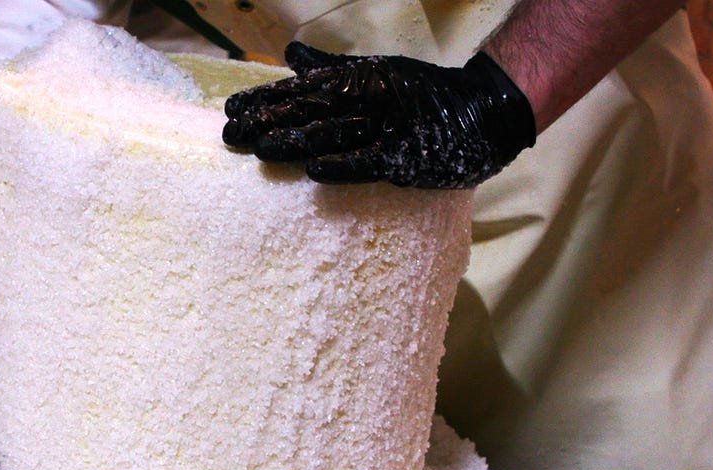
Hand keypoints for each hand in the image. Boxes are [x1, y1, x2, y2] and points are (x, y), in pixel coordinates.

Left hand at [222, 42, 535, 188]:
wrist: (482, 111)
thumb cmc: (421, 95)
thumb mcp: (375, 73)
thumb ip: (331, 69)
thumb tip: (291, 55)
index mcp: (358, 79)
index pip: (302, 89)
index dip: (265, 99)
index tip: (231, 108)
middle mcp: (369, 98)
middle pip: (310, 110)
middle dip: (268, 121)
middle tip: (230, 133)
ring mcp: (387, 127)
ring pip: (333, 134)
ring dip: (294, 141)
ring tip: (259, 149)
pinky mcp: (406, 156)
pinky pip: (370, 161)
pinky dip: (343, 165)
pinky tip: (315, 170)